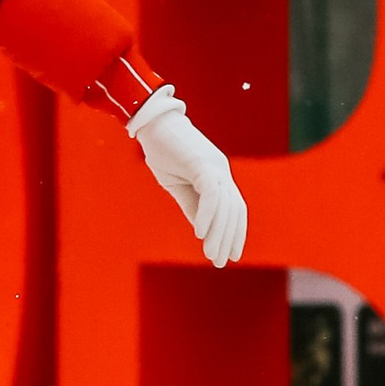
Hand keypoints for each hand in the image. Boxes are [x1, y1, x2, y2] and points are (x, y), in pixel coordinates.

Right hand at [128, 85, 247, 267]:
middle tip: (220, 262)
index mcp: (217, 174)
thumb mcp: (177, 185)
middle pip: (234, 210)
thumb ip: (192, 205)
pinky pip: (210, 194)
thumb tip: (204, 231)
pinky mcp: (202, 163)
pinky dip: (208, 215)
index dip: (235, 232)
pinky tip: (200, 234)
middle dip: (229, 238)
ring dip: (218, 233)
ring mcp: (215, 165)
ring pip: (225, 205)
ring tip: (211, 255)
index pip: (234, 208)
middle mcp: (221, 170)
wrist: (150, 123)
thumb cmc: (161, 151)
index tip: (229, 254)